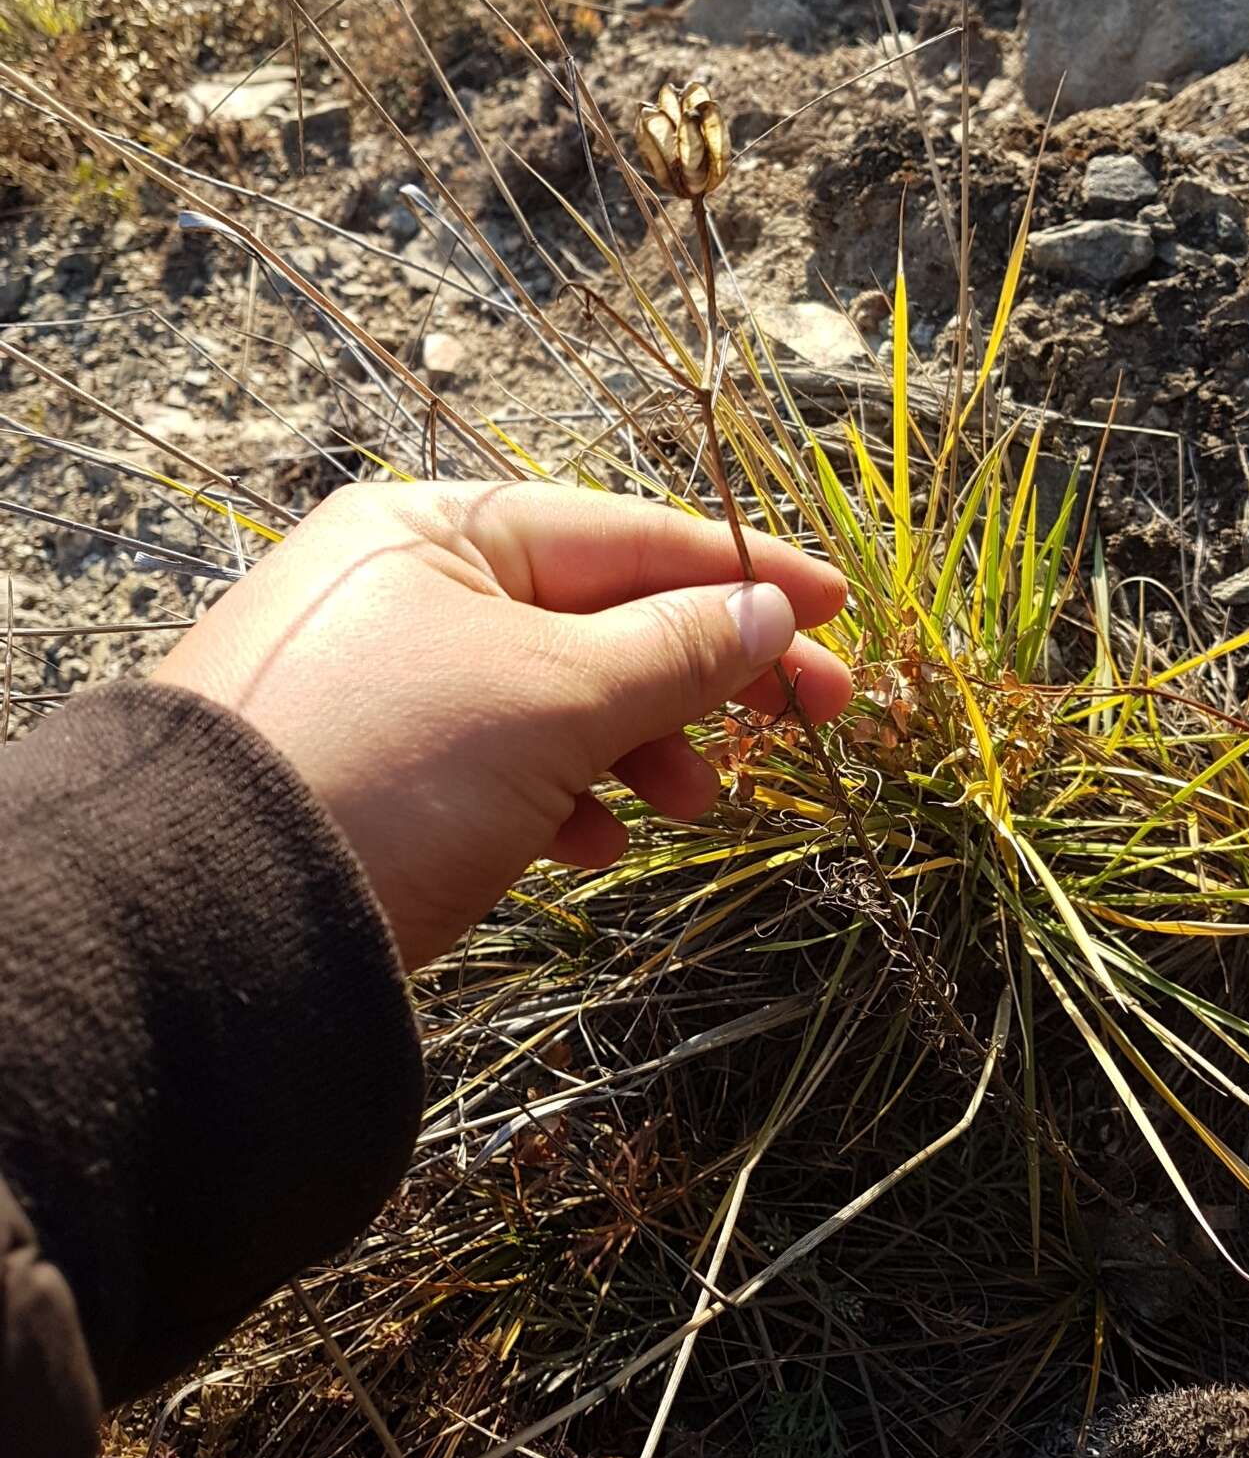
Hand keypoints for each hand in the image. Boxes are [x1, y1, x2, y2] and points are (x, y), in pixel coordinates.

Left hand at [152, 481, 851, 969]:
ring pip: (551, 694)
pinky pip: (493, 759)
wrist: (204, 926)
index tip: (836, 607)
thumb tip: (770, 614)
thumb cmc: (392, 771)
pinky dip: (558, 793)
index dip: (740, 570)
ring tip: (691, 801)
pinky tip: (590, 843)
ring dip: (638, 743)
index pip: (624, 533)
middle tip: (813, 716)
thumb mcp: (554, 700)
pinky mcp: (365, 769)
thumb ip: (674, 651)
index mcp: (437, 531)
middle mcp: (402, 587)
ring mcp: (379, 681)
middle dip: (701, 672)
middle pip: (596, 614)